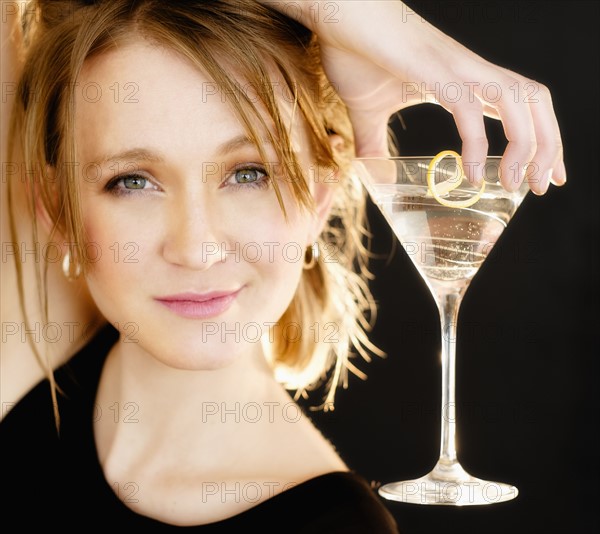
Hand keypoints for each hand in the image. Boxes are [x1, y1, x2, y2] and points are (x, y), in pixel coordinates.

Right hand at [260, 0, 565, 194]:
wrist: (340, 15)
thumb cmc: (355, 53)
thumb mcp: (368, 112)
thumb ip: (375, 144)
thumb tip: (375, 176)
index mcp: (463, 80)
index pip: (521, 107)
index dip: (541, 140)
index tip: (542, 174)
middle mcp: (471, 72)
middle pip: (535, 103)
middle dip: (549, 148)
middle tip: (541, 187)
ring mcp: (456, 69)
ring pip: (518, 102)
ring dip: (528, 147)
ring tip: (516, 185)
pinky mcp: (434, 71)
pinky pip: (467, 109)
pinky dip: (477, 145)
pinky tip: (473, 175)